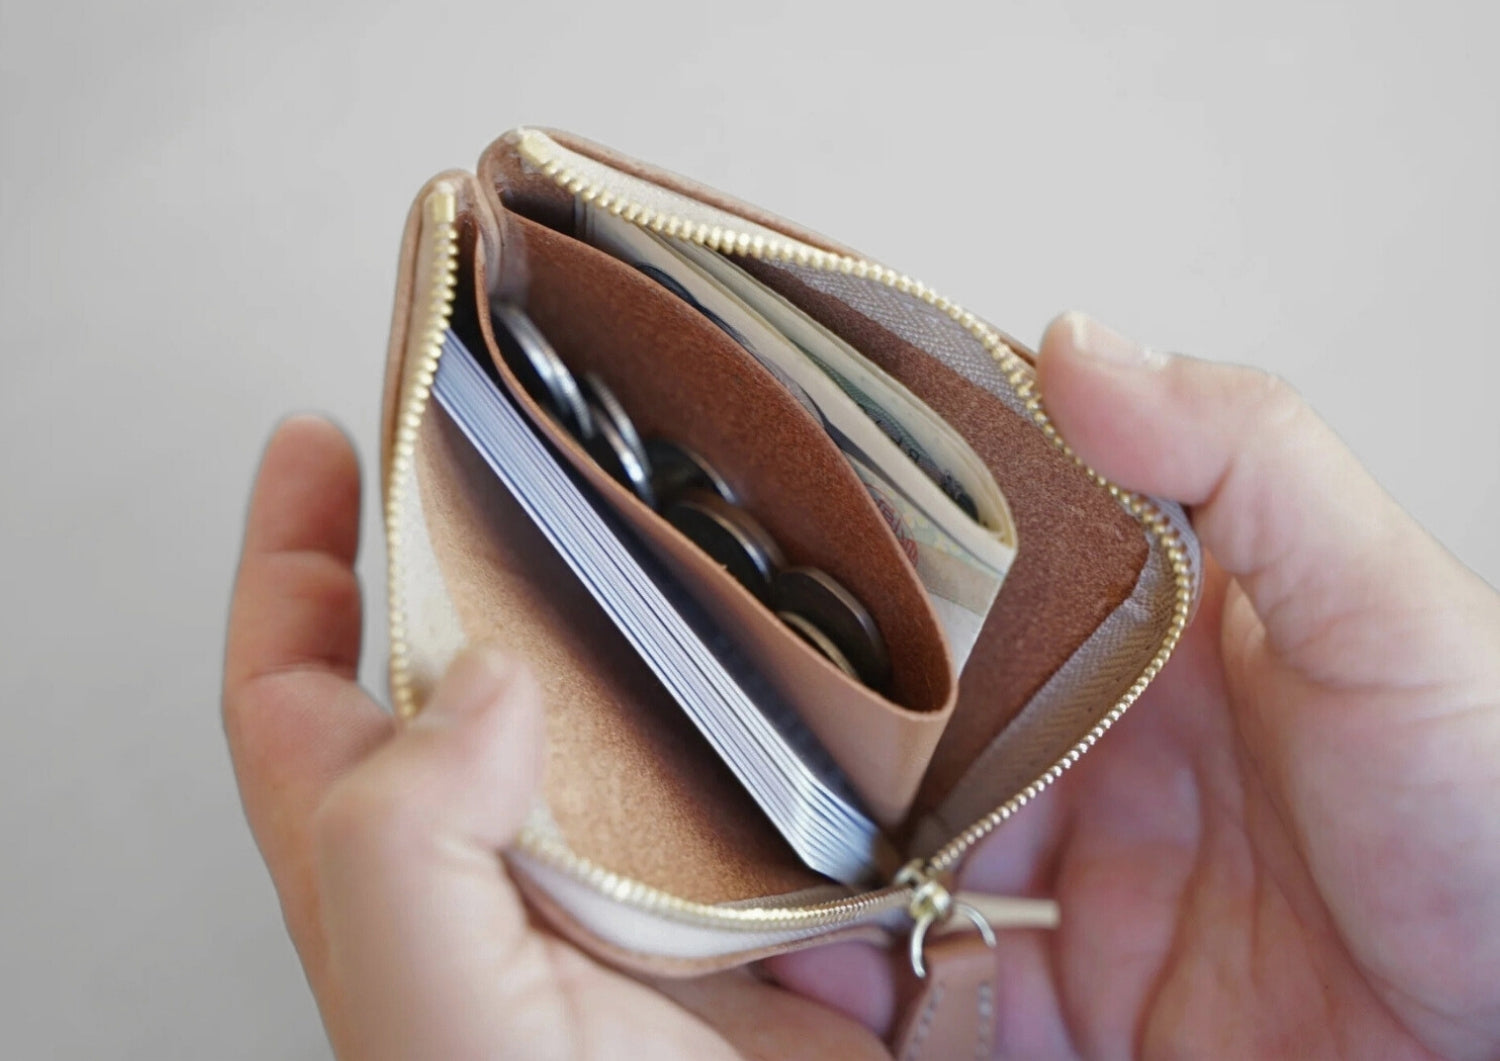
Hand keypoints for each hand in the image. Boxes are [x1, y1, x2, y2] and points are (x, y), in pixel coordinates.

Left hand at [222, 417, 887, 1058]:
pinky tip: (857, 646)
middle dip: (507, 530)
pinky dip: (814, 699)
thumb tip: (483, 683)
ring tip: (724, 502)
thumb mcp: (439, 1030)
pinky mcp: (769, 895)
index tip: (321, 442)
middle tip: (558, 425)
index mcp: (411, 873)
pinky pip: (784, 760)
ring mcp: (650, 868)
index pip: (299, 690)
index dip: (293, 558)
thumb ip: (403, 861)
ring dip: (676, 602)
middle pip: (483, 651)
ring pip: (641, 690)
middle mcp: (523, 852)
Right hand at [770, 315, 1499, 1057]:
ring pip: (900, 846)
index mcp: (1160, 626)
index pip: (990, 550)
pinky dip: (856, 982)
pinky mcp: (1070, 998)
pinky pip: (928, 985)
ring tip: (739, 834)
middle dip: (820, 705)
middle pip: (915, 708)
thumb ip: (1250, 464)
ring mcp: (1076, 872)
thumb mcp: (1391, 612)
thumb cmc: (1494, 821)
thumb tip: (1081, 348)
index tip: (770, 507)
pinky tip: (809, 959)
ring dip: (818, 847)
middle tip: (721, 695)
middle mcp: (1101, 741)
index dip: (881, 526)